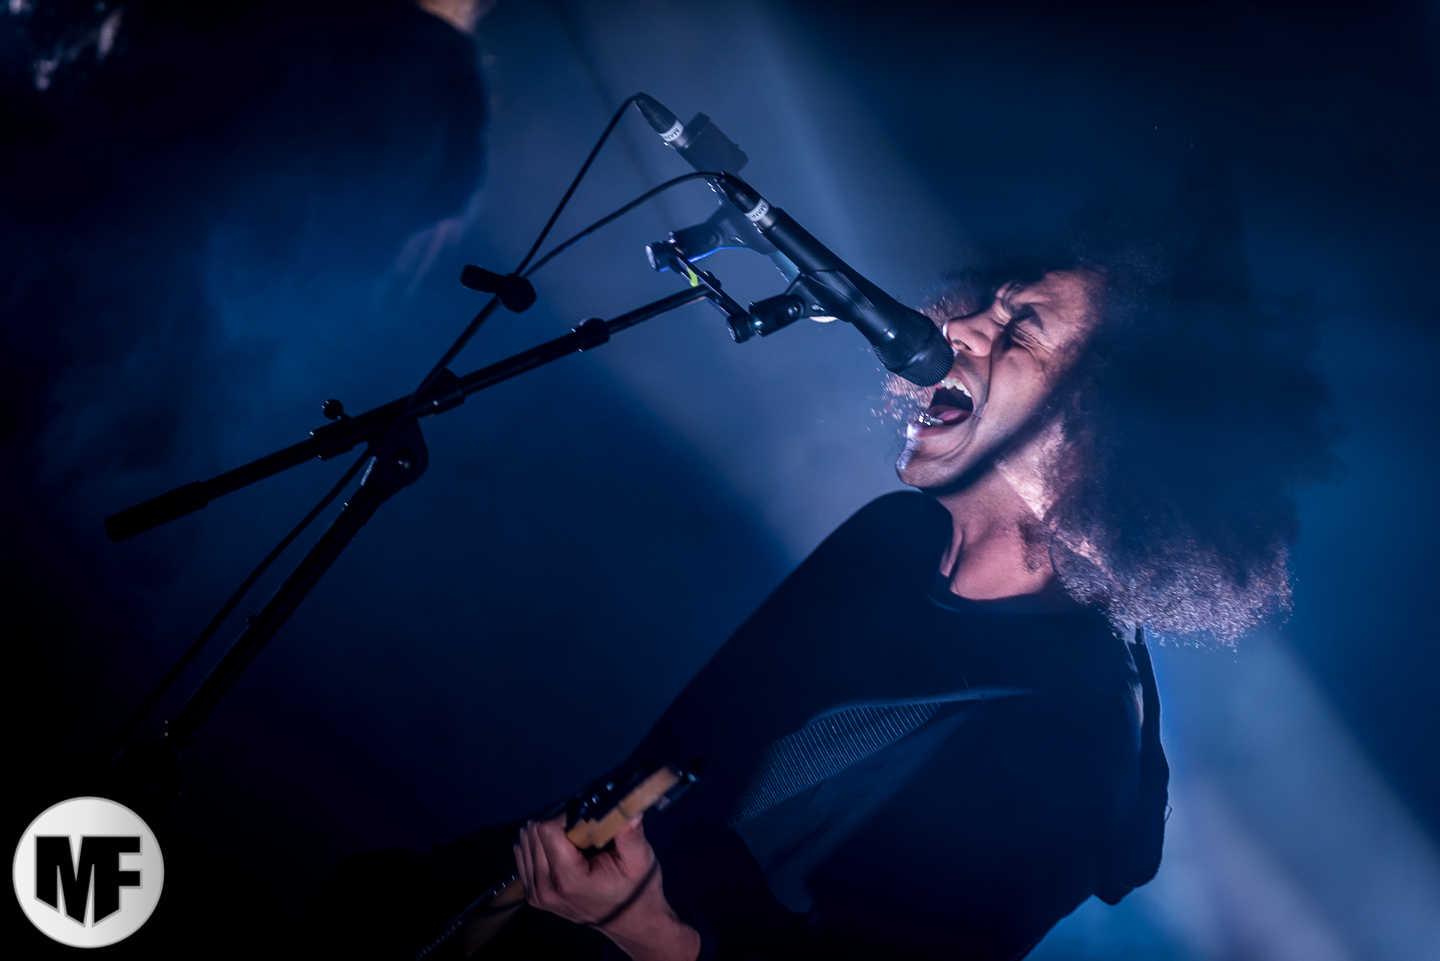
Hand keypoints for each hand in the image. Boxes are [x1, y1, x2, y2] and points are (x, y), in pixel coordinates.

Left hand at [515, 814, 699, 960]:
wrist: (631, 923)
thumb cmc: (637, 890)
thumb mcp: (641, 860)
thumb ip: (630, 833)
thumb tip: (631, 807)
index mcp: (569, 879)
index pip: (547, 831)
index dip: (564, 817)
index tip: (582, 820)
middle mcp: (546, 889)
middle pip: (533, 835)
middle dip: (555, 825)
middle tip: (579, 832)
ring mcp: (537, 895)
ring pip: (525, 844)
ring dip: (545, 836)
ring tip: (571, 843)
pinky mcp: (534, 897)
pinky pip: (523, 859)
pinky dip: (538, 848)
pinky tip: (557, 850)